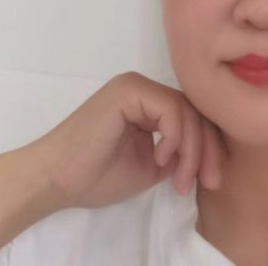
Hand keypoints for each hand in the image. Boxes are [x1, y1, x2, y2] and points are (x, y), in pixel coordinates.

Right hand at [21, 71, 225, 209]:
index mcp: (149, 104)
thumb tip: (208, 153)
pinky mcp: (130, 90)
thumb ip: (177, 154)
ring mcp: (137, 86)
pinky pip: (170, 109)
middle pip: (194, 112)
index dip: (209, 148)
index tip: (213, 180)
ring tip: (181, 180)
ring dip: (192, 150)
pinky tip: (162, 159)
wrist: (55, 180)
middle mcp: (145, 89)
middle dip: (208, 149)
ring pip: (186, 111)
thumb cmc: (95, 176)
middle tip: (211, 181)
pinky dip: (174, 137)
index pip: (193, 118)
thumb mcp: (150, 167)